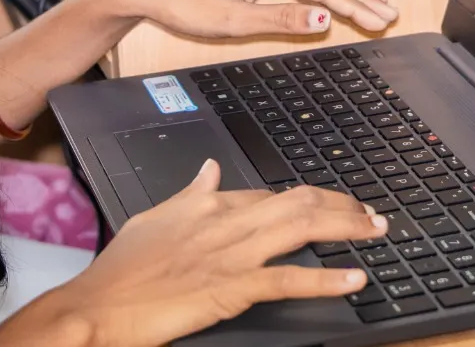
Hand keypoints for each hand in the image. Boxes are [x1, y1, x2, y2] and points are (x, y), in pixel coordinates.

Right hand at [0, 160, 387, 346]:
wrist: (97, 305)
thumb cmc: (121, 269)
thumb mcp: (155, 217)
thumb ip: (190, 194)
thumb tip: (210, 170)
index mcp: (208, 203)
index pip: (271, 193)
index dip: (310, 197)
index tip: (334, 203)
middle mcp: (226, 220)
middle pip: (298, 201)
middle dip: (342, 205)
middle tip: (373, 214)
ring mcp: (231, 253)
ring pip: (301, 228)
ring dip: (346, 229)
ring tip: (376, 231)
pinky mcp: (232, 287)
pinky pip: (289, 278)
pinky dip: (327, 278)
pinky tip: (353, 278)